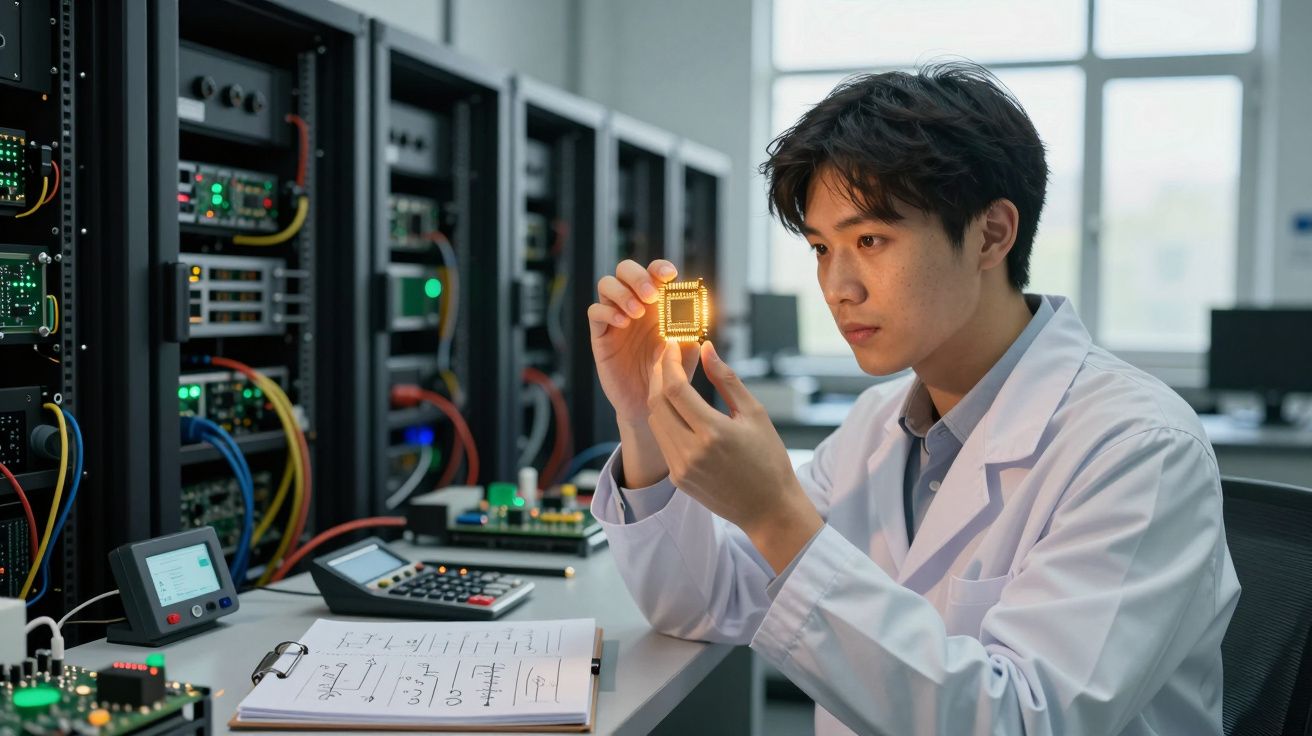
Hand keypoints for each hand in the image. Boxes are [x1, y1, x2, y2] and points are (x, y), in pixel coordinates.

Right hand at [588, 259, 700, 425]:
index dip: (660, 268)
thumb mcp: (684, 357)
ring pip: (606, 284)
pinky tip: (623, 323)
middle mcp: (635, 306)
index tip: (670, 275)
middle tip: (651, 296)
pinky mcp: (601, 335)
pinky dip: (608, 311)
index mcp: (657, 305)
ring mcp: (615, 318)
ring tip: (636, 313)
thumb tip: (694, 314)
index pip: (654, 273)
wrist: (647, 406)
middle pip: (625, 270)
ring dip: (622, 293)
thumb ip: (690, 335)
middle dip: (638, 276)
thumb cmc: (667, 378)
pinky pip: (595, 311)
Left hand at [646, 338, 823, 573]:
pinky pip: (662, 440)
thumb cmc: (769, 459)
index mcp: (713, 432)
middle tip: (666, 356)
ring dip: (658, 395)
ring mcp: (681, 467)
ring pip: (655, 421)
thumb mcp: (754, 413)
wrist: (768, 508)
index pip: (675, 388)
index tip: (671, 346)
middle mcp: (691, 451)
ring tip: (671, 377)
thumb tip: (707, 349)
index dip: (669, 362)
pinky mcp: (677, 478)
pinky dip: (664, 418)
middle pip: (657, 402)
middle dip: (658, 374)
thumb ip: (726, 379)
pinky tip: (676, 406)